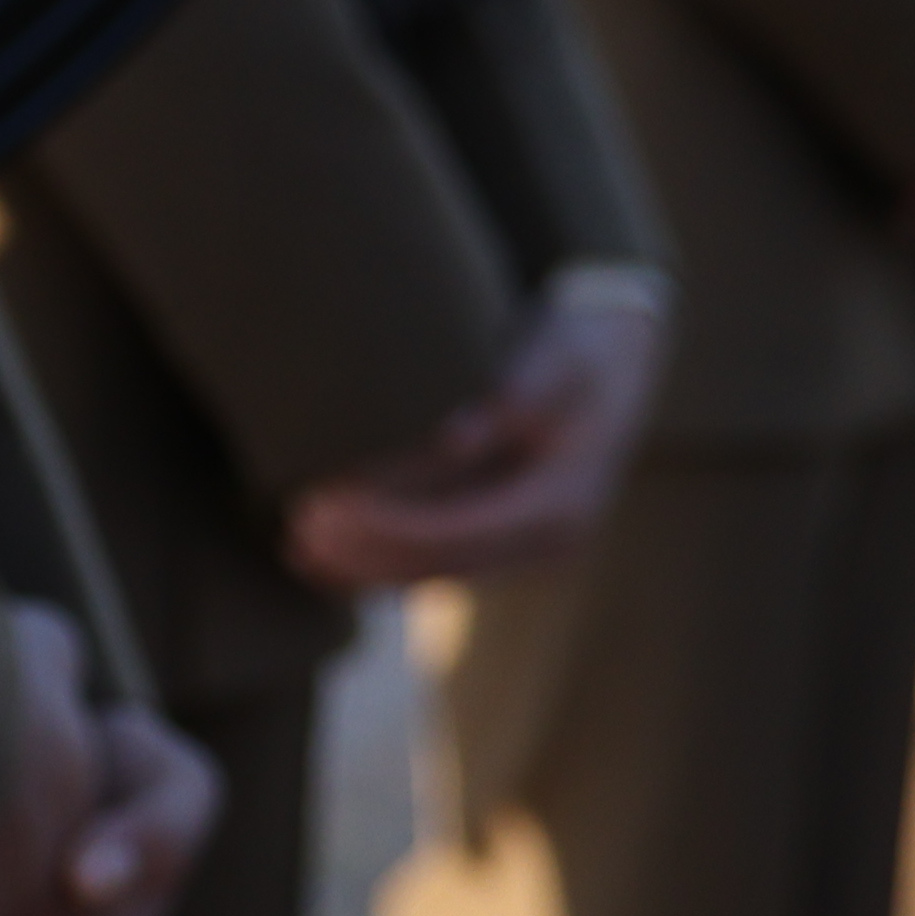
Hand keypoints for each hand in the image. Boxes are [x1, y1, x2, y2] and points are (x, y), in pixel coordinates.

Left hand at [287, 262, 664, 589]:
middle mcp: (548, 538)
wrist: (620, 345)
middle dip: (364, 554)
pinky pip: (440, 558)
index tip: (321, 506)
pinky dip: (386, 558)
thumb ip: (504, 399)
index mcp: (560, 504)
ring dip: (366, 568)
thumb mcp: (554, 360)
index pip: (456, 531)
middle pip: (441, 564)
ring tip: (296, 549)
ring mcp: (530, 541)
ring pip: (436, 571)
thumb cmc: (579, 344)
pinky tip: (333, 555)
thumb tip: (454, 437)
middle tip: (294, 532)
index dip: (384, 525)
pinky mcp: (509, 530)